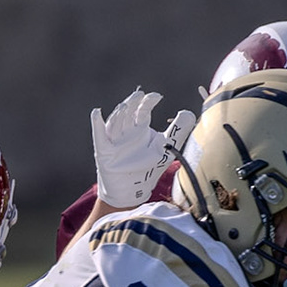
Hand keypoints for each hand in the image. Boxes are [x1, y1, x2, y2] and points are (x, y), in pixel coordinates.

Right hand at [91, 89, 195, 208]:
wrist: (133, 191)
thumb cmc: (148, 168)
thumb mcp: (166, 148)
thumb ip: (178, 131)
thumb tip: (189, 112)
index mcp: (140, 128)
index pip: (142, 110)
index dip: (148, 102)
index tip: (156, 96)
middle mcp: (126, 132)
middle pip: (127, 113)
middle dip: (133, 103)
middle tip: (140, 95)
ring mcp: (114, 140)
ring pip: (115, 122)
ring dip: (119, 113)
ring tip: (124, 106)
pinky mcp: (104, 151)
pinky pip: (99, 136)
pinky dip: (97, 124)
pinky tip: (97, 113)